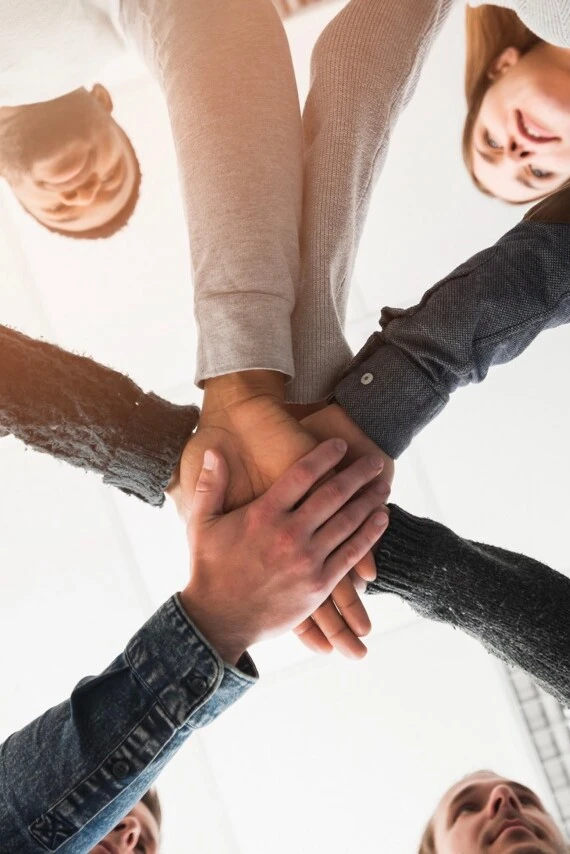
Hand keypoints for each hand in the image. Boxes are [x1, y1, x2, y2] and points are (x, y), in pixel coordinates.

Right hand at [179, 440, 389, 663]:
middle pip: (333, 494)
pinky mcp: (318, 584)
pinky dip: (369, 534)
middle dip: (357, 474)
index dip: (325, 456)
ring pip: (347, 521)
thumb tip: (213, 450)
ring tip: (384, 485)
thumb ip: (211, 485)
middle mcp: (289, 533)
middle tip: (374, 460)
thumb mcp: (203, 524)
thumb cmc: (209, 569)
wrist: (219, 620)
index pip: (303, 474)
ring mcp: (307, 559)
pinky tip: (381, 519)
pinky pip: (351, 554)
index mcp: (263, 514)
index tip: (340, 444)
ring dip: (369, 500)